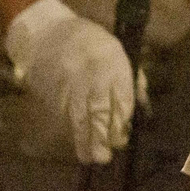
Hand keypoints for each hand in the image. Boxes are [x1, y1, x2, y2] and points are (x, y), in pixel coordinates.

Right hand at [5, 0, 133, 164]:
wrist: (47, 33)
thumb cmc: (90, 41)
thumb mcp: (117, 50)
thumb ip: (131, 78)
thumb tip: (142, 108)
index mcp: (113, 61)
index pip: (122, 98)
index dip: (123, 121)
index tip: (123, 134)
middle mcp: (92, 74)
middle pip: (100, 111)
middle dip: (104, 137)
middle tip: (106, 155)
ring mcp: (70, 85)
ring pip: (79, 119)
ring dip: (86, 141)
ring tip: (91, 158)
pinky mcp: (53, 94)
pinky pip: (64, 117)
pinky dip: (71, 131)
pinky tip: (78, 141)